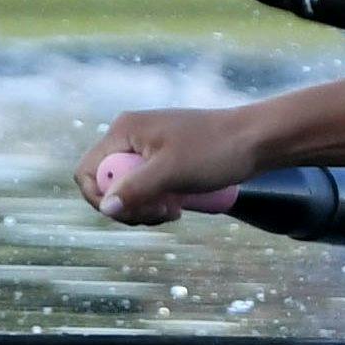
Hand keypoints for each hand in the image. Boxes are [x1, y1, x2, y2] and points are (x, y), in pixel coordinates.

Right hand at [76, 102, 266, 225]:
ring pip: (127, 190)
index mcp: (124, 130)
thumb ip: (136, 189)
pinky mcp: (164, 160)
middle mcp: (130, 136)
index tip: (131, 211)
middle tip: (160, 213)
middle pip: (106, 184)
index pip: (88, 171)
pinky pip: (146, 188)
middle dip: (128, 207)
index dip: (101, 198)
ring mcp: (147, 148)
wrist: (257, 140)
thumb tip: (106, 209)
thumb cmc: (216, 150)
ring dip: (144, 209)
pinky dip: (156, 203)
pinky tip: (178, 207)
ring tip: (174, 211)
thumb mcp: (172, 172)